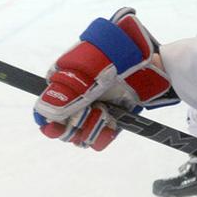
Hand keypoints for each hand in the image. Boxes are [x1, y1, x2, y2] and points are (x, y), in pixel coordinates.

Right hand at [33, 7, 173, 149]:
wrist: (152, 63)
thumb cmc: (119, 56)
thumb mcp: (90, 68)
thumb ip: (66, 92)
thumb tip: (44, 112)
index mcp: (65, 82)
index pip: (45, 108)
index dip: (48, 120)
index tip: (55, 127)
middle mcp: (77, 99)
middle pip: (61, 127)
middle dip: (73, 124)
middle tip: (90, 112)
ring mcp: (94, 110)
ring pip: (79, 136)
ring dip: (90, 128)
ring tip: (104, 113)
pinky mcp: (111, 120)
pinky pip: (99, 140)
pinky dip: (103, 135)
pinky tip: (111, 122)